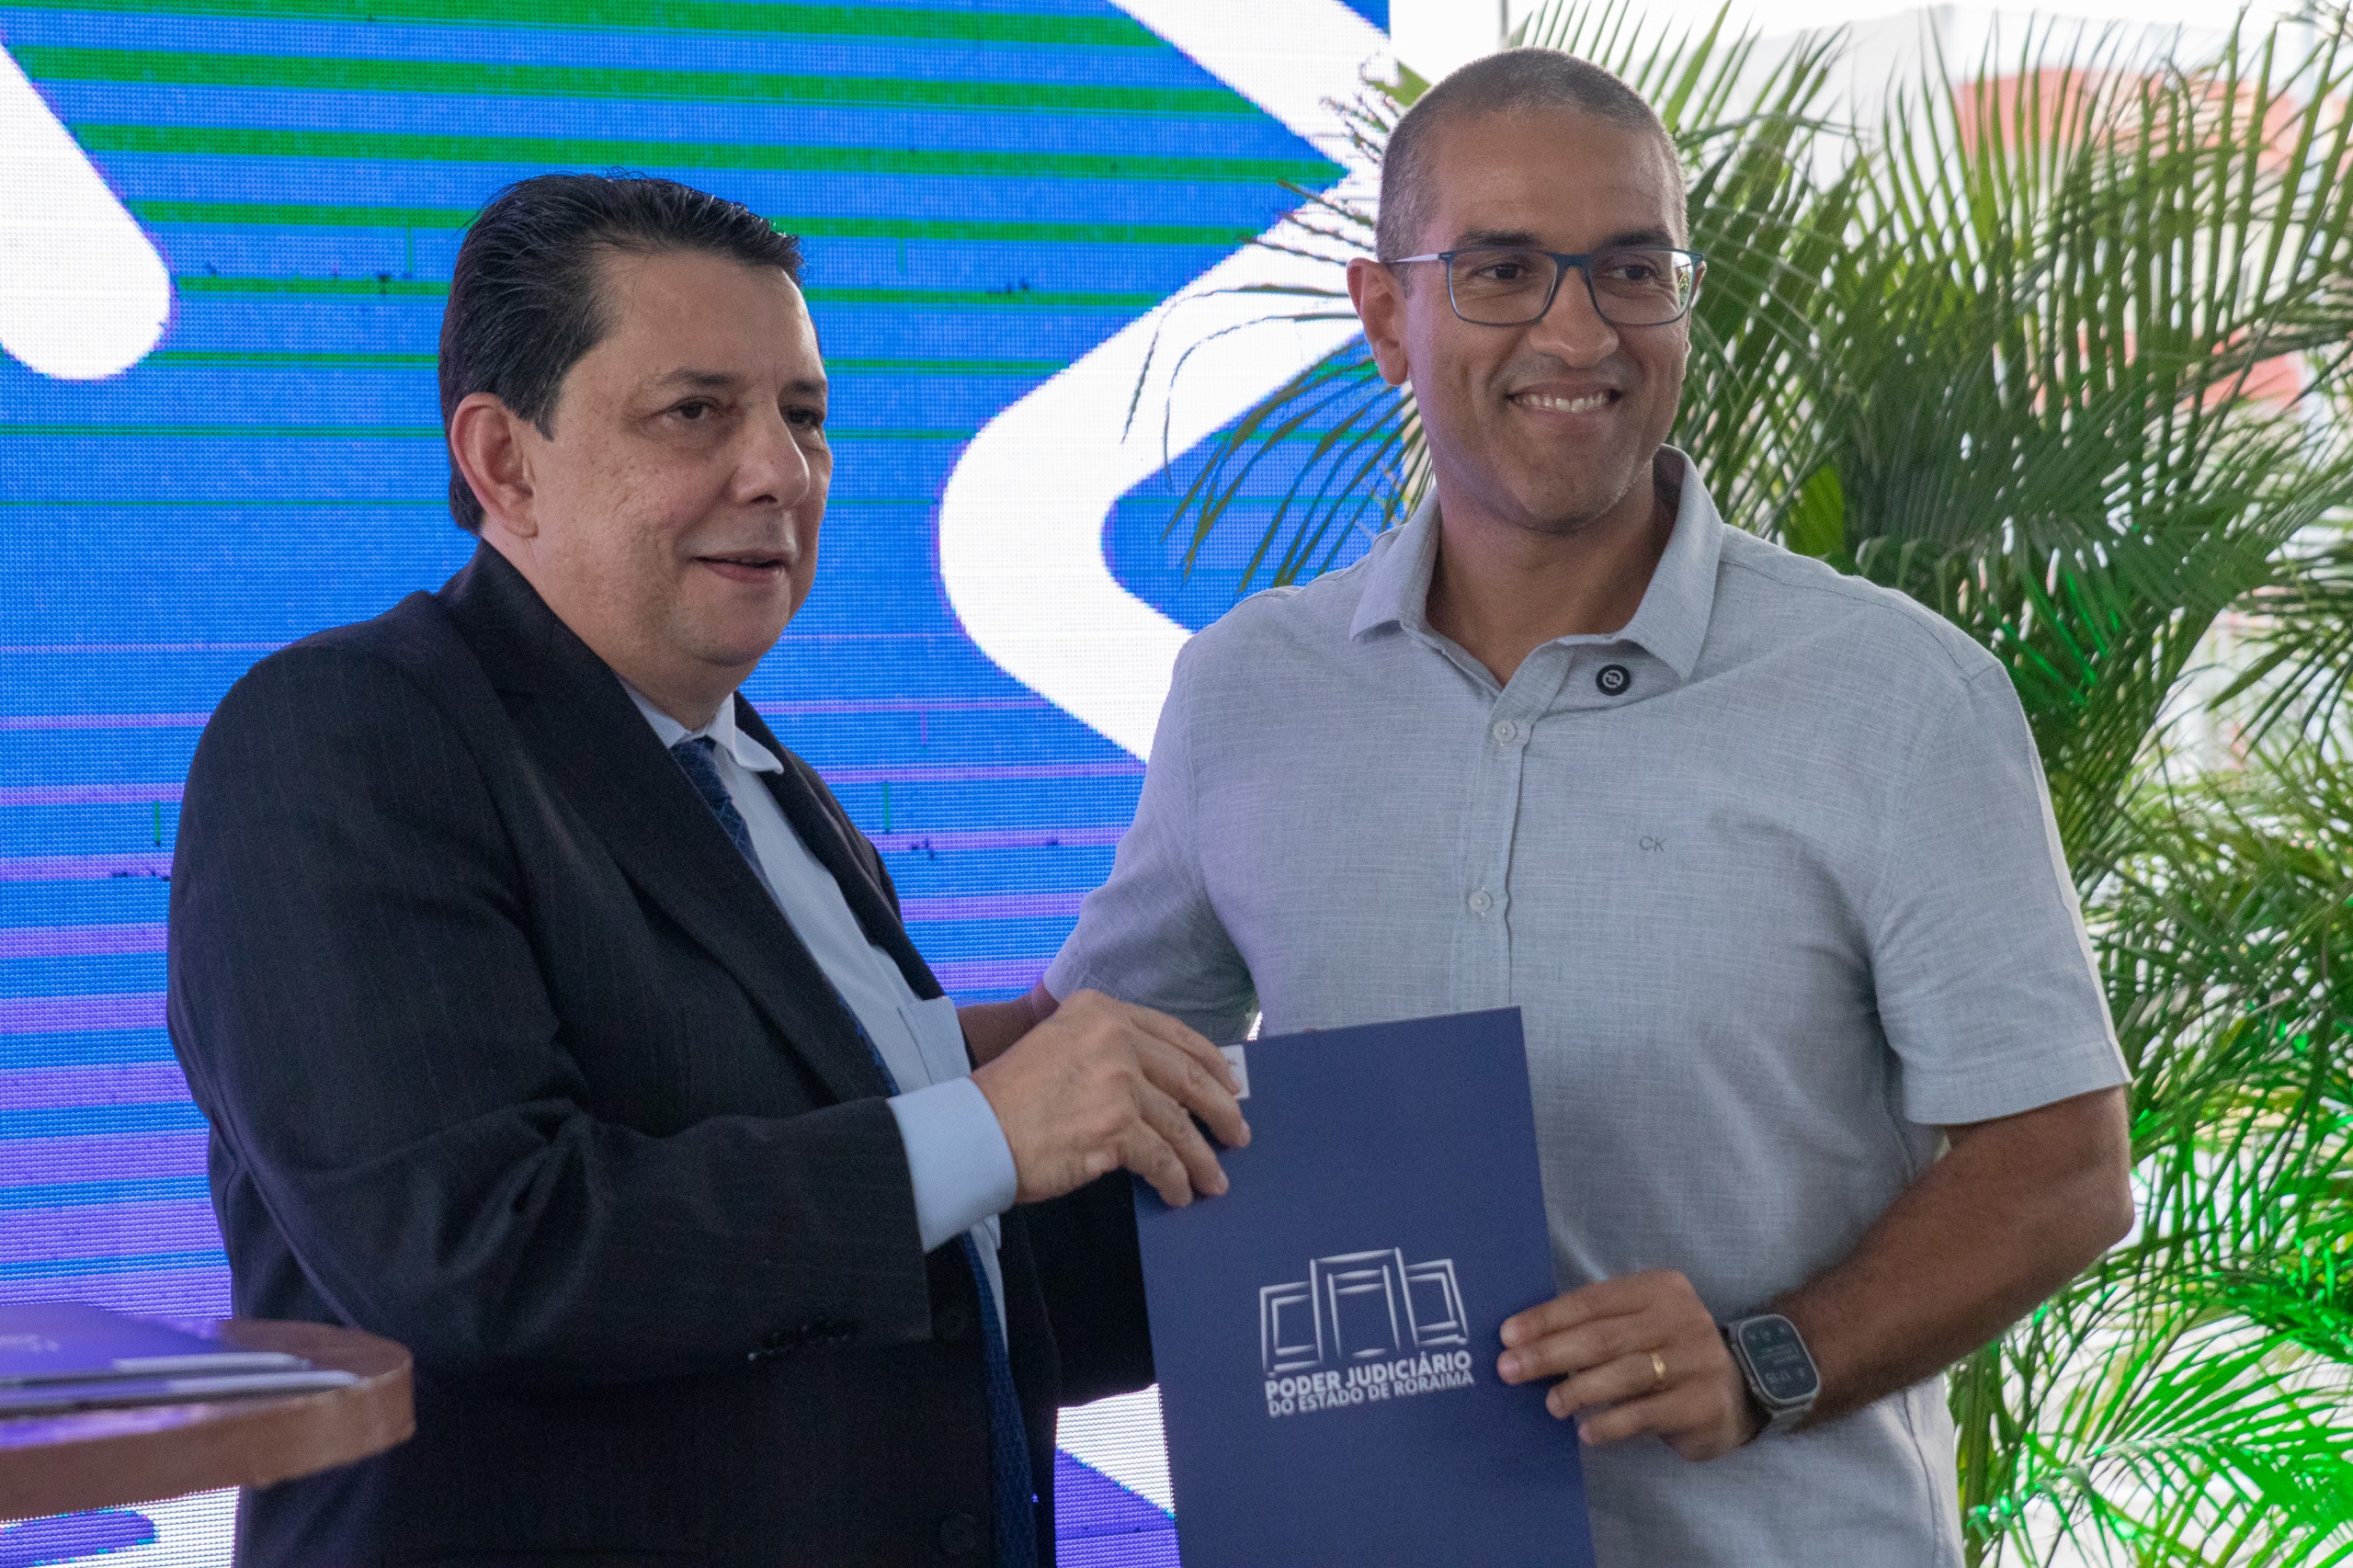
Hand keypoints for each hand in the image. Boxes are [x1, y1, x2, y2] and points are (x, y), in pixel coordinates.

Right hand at [970, 989, 1249, 1207]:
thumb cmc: (1010, 1098)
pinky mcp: (1116, 1126)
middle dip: (1221, 1111)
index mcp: (1100, 1011)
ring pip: (1179, 1124)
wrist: (974, 1131)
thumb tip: (1162, 1086)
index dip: (1209, 1063)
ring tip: (1214, 1180)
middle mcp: (1113, 1037)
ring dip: (1201, 1158)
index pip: (1173, 1034)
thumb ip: (1106, 1051)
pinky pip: (1161, 1158)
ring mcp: (1118, 1081)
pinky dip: (1174, 1180)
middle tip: (1237, 1134)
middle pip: (1188, 1076)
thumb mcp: (1058, 1046)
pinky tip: (1178, 1193)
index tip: (1229, 1083)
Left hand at [1497, 1270, 1759, 1460]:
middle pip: (1603, 1336)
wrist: (1740, 1390)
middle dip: (1550, 1353)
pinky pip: (1647, 1413)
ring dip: (1578, 1389)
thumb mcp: (1640, 1323)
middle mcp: (1681, 1318)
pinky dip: (1611, 1423)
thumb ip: (1597, 1324)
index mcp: (1659, 1288)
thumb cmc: (1669, 1352)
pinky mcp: (1703, 1403)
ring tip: (1550, 1404)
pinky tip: (1586, 1431)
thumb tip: (1524, 1340)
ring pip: (1624, 1374)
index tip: (1508, 1336)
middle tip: (1509, 1369)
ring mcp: (1696, 1361)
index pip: (1592, 1301)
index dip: (1547, 1318)